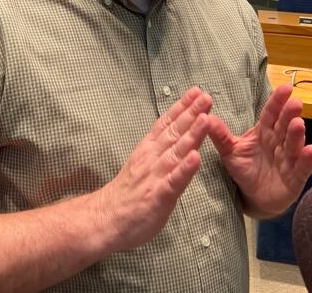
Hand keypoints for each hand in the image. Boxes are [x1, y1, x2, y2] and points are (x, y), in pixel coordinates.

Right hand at [96, 87, 210, 251]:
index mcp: (148, 150)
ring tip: (206, 119)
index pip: (167, 123)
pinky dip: (185, 169)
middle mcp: (152, 158)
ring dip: (192, 134)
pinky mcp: (158, 195)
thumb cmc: (127, 194)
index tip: (196, 92)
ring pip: (177, 151)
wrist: (104, 219)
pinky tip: (196, 158)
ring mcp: (155, 176)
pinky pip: (174, 181)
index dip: (182, 107)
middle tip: (206, 96)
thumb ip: (158, 150)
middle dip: (192, 113)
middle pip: (174, 132)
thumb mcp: (142, 164)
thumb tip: (175, 135)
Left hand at [207, 84, 311, 217]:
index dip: (277, 101)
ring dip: (297, 135)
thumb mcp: (230, 152)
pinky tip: (310, 150)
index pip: (271, 114)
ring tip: (298, 124)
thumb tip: (206, 117)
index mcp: (264, 132)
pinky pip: (302, 168)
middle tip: (295, 103)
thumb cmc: (245, 169)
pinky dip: (306, 160)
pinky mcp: (295, 178)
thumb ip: (220, 135)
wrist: (253, 198)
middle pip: (284, 126)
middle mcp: (279, 142)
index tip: (285, 88)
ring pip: (293, 144)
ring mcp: (288, 160)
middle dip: (290, 114)